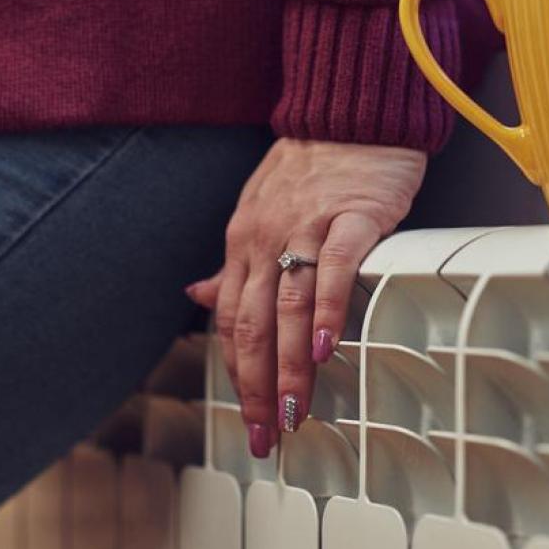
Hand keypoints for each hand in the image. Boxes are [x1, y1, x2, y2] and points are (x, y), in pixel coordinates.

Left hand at [188, 139, 426, 457]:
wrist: (350, 111)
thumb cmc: (311, 167)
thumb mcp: (258, 213)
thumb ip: (234, 264)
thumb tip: (197, 298)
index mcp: (241, 244)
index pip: (230, 322)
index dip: (236, 375)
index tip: (248, 420)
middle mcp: (264, 239)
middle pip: (254, 326)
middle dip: (257, 388)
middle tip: (266, 436)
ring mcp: (306, 228)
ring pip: (289, 308)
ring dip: (290, 367)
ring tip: (294, 412)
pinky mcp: (351, 217)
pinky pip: (335, 270)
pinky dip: (328, 311)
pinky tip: (328, 349)